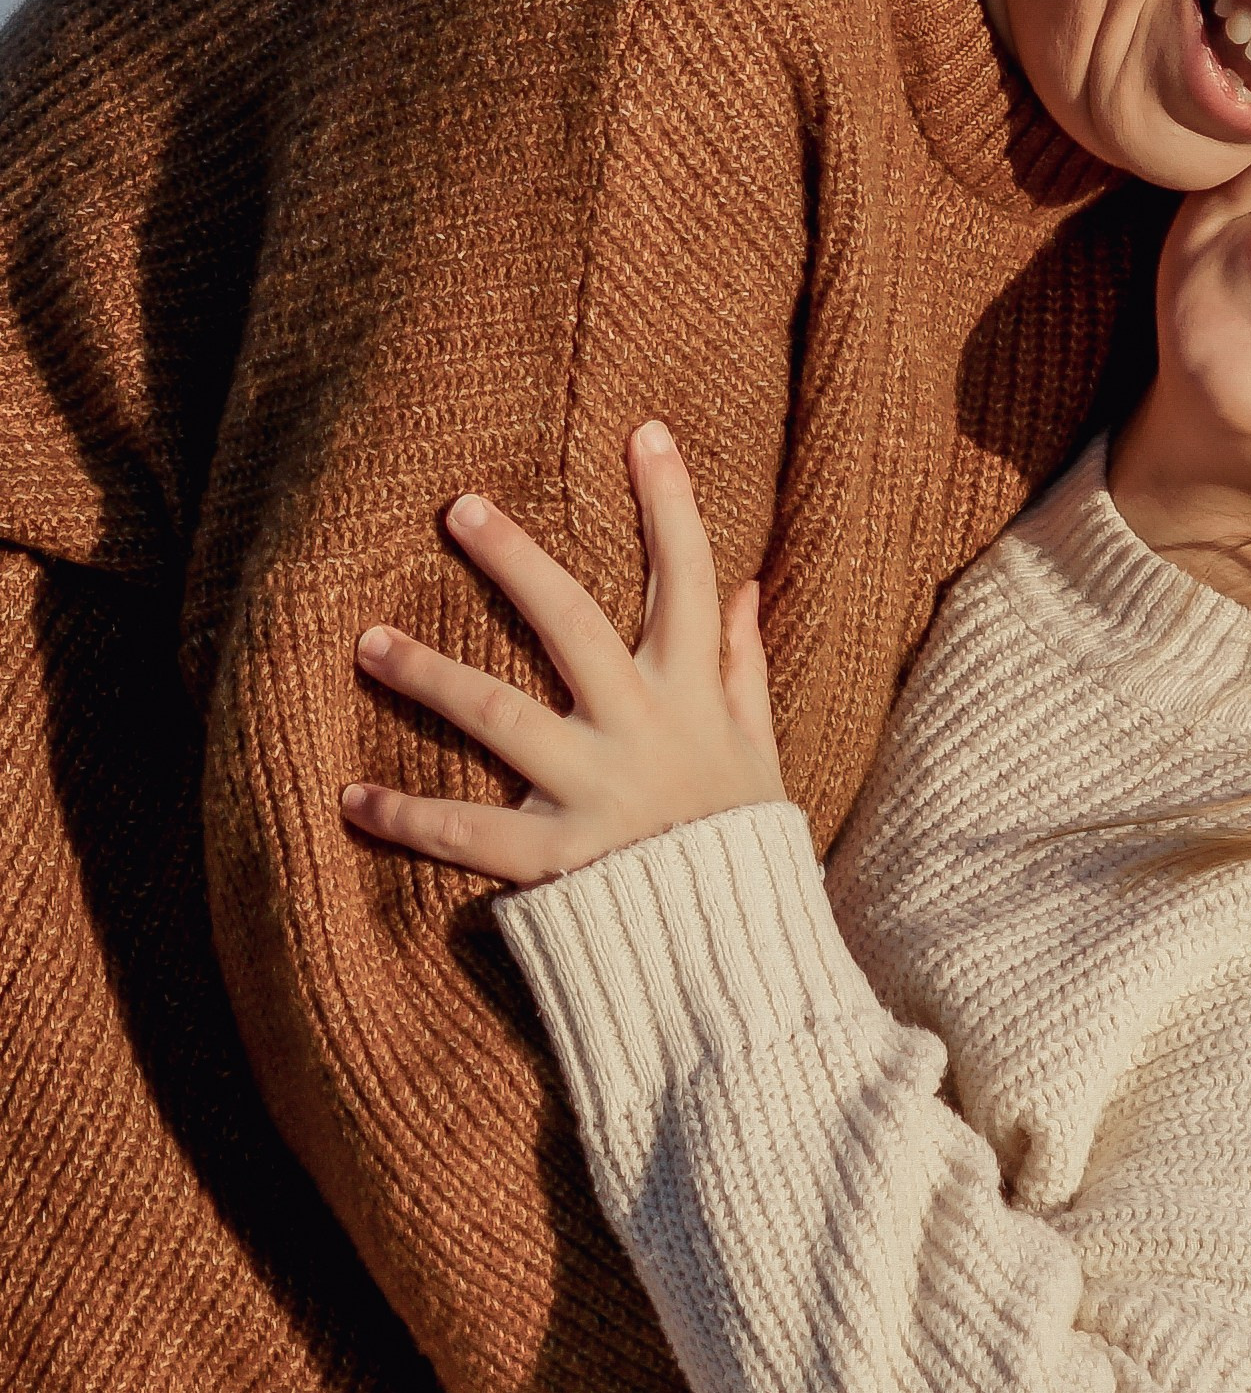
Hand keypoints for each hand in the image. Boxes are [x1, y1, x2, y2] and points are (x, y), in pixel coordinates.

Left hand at [342, 420, 784, 884]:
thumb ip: (744, 667)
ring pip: (500, 715)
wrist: (735, 961)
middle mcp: (641, 730)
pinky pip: (467, 832)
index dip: (670, 503)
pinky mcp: (554, 860)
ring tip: (367, 638)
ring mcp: (594, 793)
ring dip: (429, 673)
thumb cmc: (739, 845)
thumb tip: (746, 586)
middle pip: (572, 623)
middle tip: (458, 508)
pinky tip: (351, 794)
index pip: (689, 577)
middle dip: (516, 561)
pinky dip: (406, 815)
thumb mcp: (758, 749)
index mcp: (692, 695)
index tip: (646, 431)